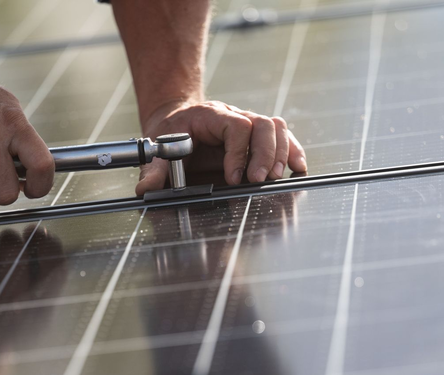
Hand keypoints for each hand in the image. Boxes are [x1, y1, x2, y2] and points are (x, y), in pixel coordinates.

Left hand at [137, 100, 307, 194]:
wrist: (176, 118)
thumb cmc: (169, 133)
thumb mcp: (156, 148)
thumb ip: (154, 169)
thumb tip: (145, 189)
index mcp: (210, 116)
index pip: (236, 126)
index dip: (239, 152)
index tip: (233, 178)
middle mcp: (234, 116)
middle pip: (262, 125)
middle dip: (263, 155)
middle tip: (257, 181)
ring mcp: (249, 124)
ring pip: (276, 127)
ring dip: (280, 153)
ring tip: (274, 177)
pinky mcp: (257, 137)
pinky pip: (283, 137)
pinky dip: (293, 151)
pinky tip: (297, 167)